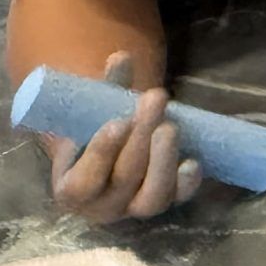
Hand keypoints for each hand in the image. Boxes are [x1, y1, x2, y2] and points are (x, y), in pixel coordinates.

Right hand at [47, 51, 202, 223]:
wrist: (112, 158)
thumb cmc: (95, 133)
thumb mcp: (94, 114)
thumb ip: (107, 88)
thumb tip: (122, 56)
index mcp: (72, 190)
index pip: (83, 181)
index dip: (101, 153)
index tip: (118, 121)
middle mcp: (102, 207)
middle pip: (124, 178)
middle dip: (140, 137)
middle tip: (155, 98)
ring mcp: (134, 209)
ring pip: (151, 198)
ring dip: (163, 160)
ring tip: (170, 126)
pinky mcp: (165, 203)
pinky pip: (177, 200)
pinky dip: (187, 184)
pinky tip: (193, 162)